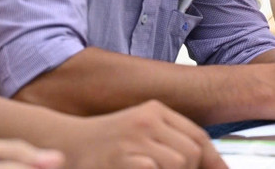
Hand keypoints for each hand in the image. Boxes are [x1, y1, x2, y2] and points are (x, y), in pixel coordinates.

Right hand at [57, 100, 226, 168]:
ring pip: (179, 162)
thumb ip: (169, 142)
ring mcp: (133, 139)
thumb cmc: (105, 146)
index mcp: (155, 111)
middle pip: (191, 152)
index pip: (198, 136)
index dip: (213, 160)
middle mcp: (146, 120)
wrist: (61, 145)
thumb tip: (211, 164)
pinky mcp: (121, 158)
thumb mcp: (140, 134)